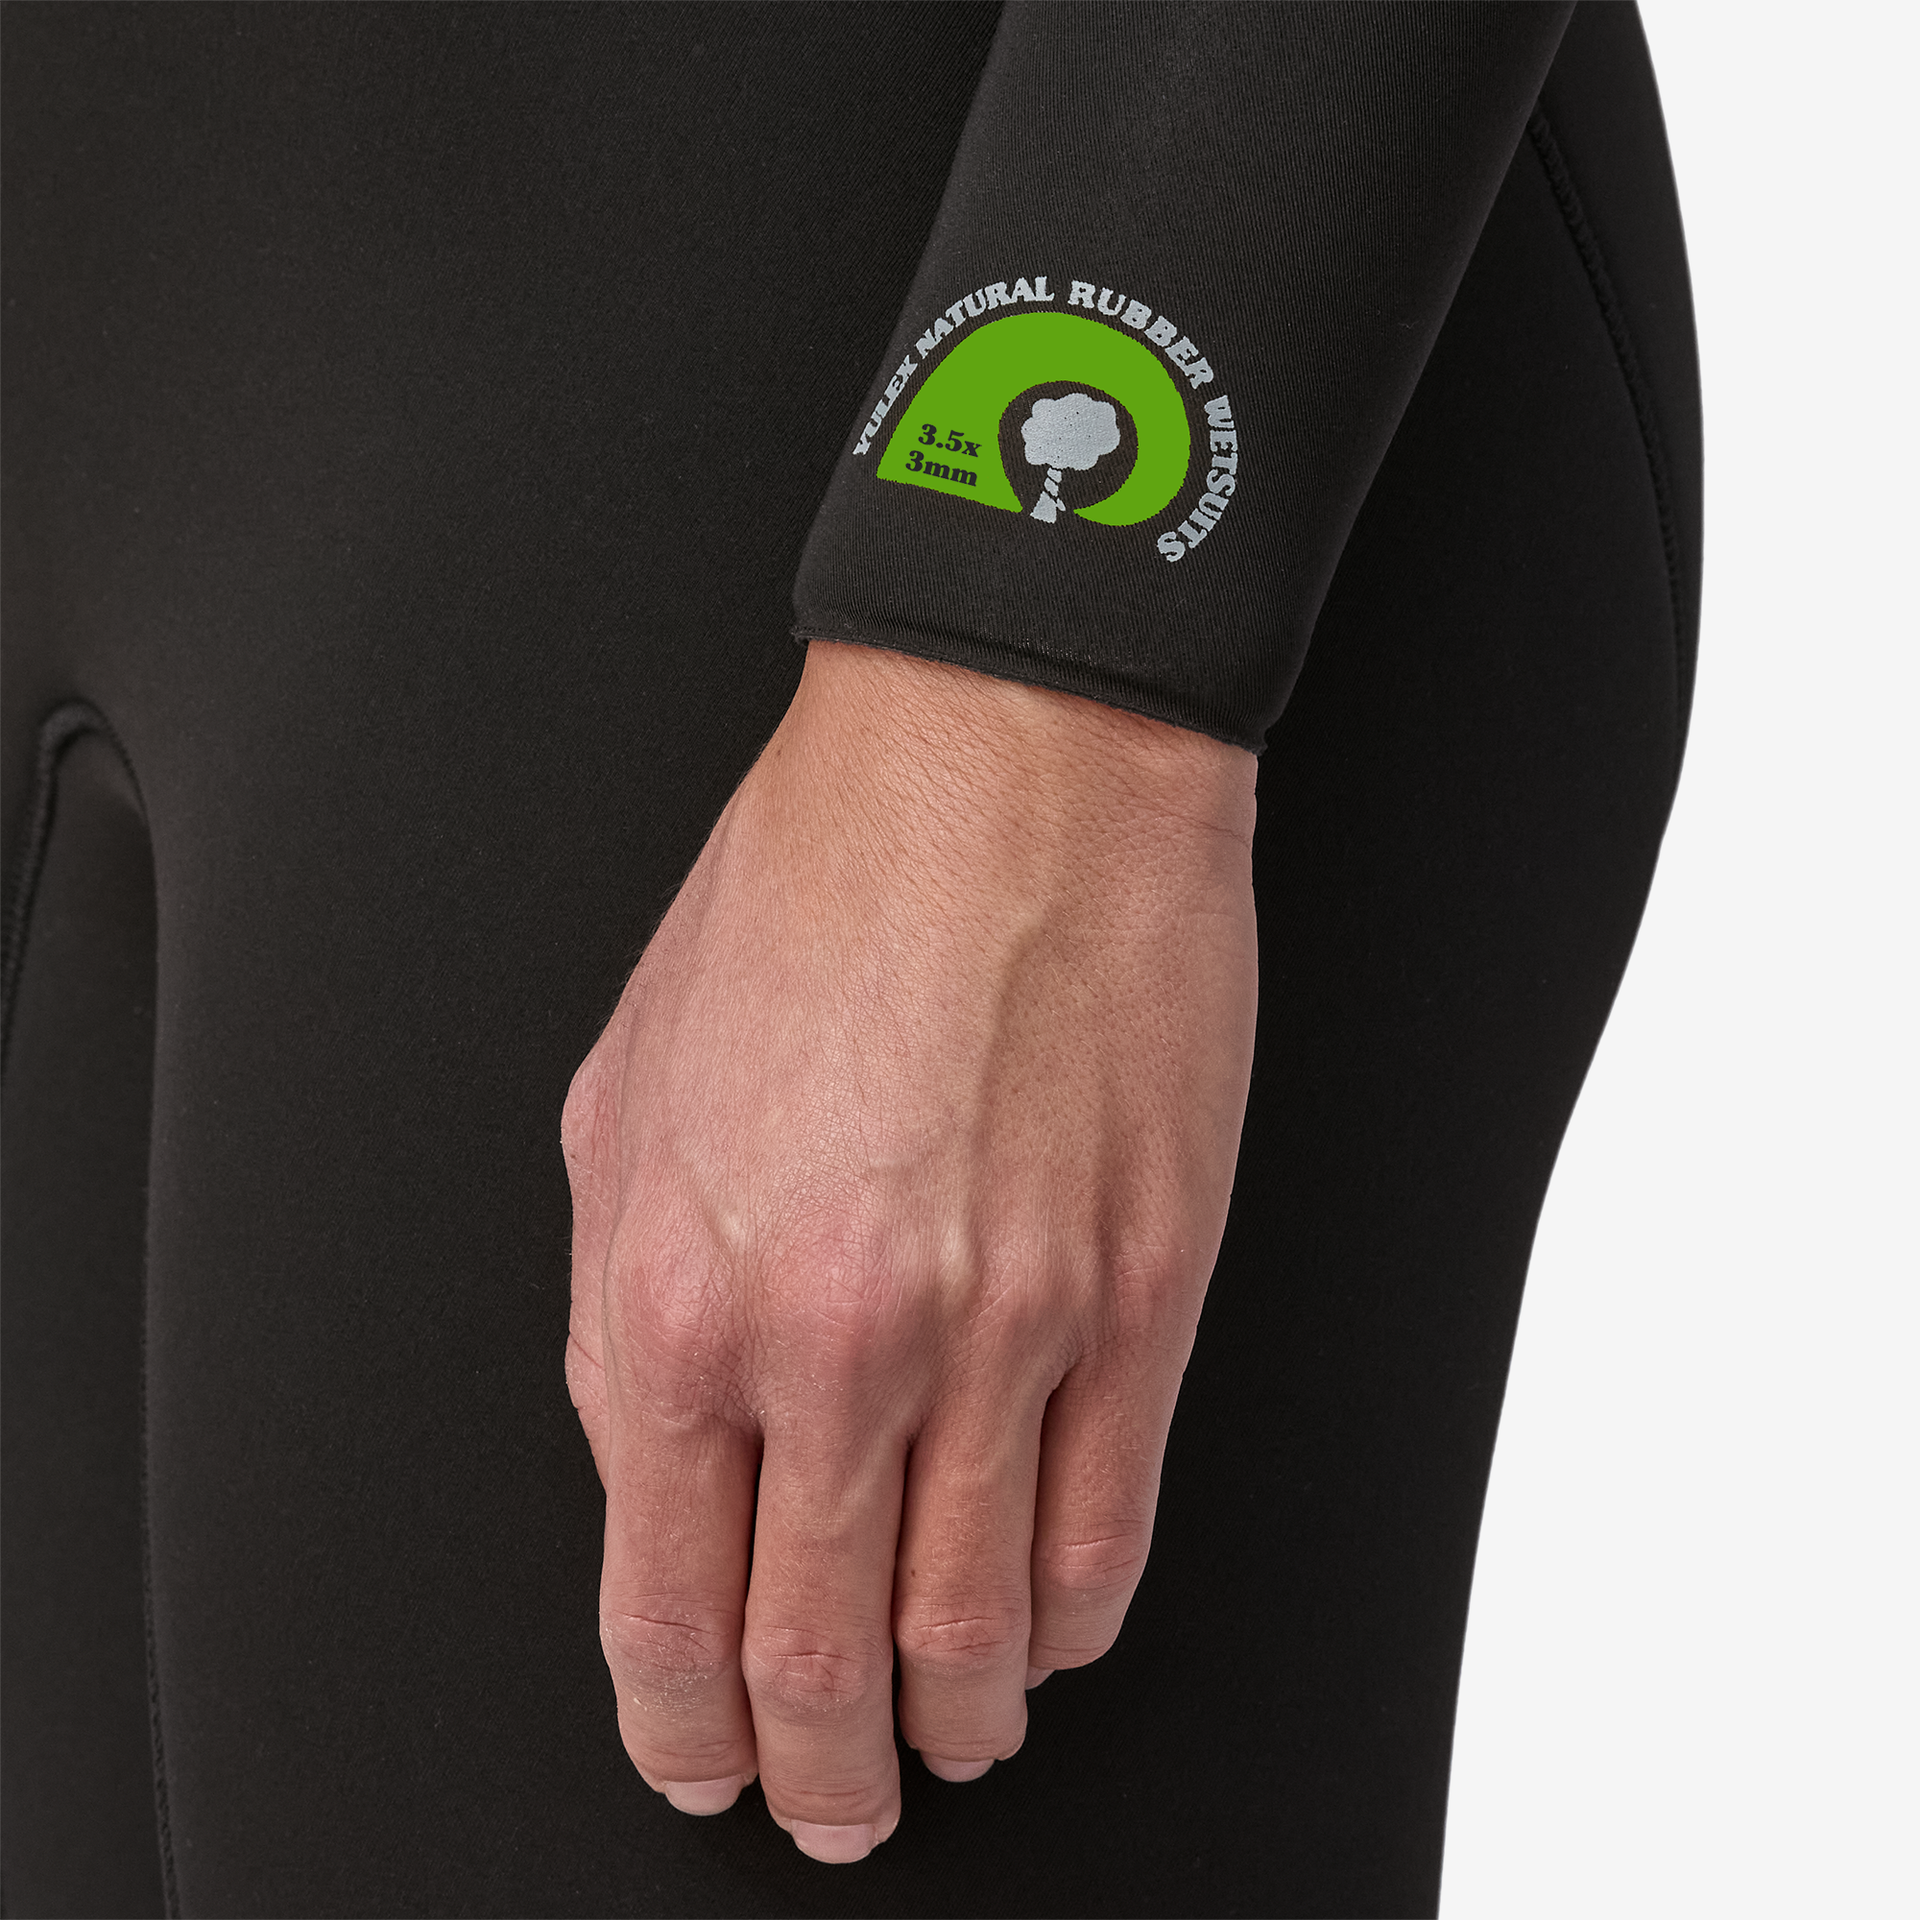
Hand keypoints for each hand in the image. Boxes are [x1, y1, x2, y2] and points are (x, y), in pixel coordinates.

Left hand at [562, 641, 1256, 1861]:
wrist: (1002, 763)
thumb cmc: (812, 896)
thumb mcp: (621, 1094)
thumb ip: (616, 1303)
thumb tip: (652, 1468)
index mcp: (679, 1294)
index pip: (666, 1605)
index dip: (683, 1727)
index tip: (703, 1763)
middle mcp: (841, 1338)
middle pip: (822, 1656)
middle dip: (817, 1772)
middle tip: (830, 1803)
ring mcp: (1011, 1327)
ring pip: (976, 1629)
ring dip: (953, 1722)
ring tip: (947, 1740)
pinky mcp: (1145, 1292)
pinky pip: (1110, 1531)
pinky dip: (1067, 1623)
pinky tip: (1043, 1633)